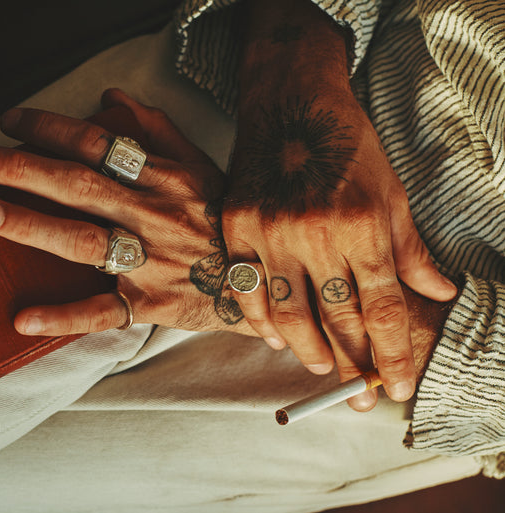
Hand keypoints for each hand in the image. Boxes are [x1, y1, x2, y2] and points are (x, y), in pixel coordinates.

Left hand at [0, 89, 258, 337]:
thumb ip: (157, 129)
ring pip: (84, 241)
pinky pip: (103, 311)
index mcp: (162, 178)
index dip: (51, 128)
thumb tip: (113, 98)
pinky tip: (23, 319)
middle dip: (23, 169)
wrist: (268, 281)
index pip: (98, 145)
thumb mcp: (201, 166)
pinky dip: (62, 317)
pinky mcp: (150, 303)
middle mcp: (152, 215)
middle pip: (79, 186)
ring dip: (33, 226)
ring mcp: (150, 261)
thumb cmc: (226, 219)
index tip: (10, 122)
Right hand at [223, 0, 457, 409]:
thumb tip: (438, 291)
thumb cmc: (346, 146)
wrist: (292, 106)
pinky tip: (273, 339)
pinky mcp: (237, 227)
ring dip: (306, 352)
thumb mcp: (392, 193)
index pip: (381, 310)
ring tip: (319, 370)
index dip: (391, 356)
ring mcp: (270, 233)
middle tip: (359, 396)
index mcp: (362, 226)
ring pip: (288, 315)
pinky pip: (247, 290)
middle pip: (336, 320)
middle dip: (352, 367)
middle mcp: (315, 234)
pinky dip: (260, 321)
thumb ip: (410, 249)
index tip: (396, 386)